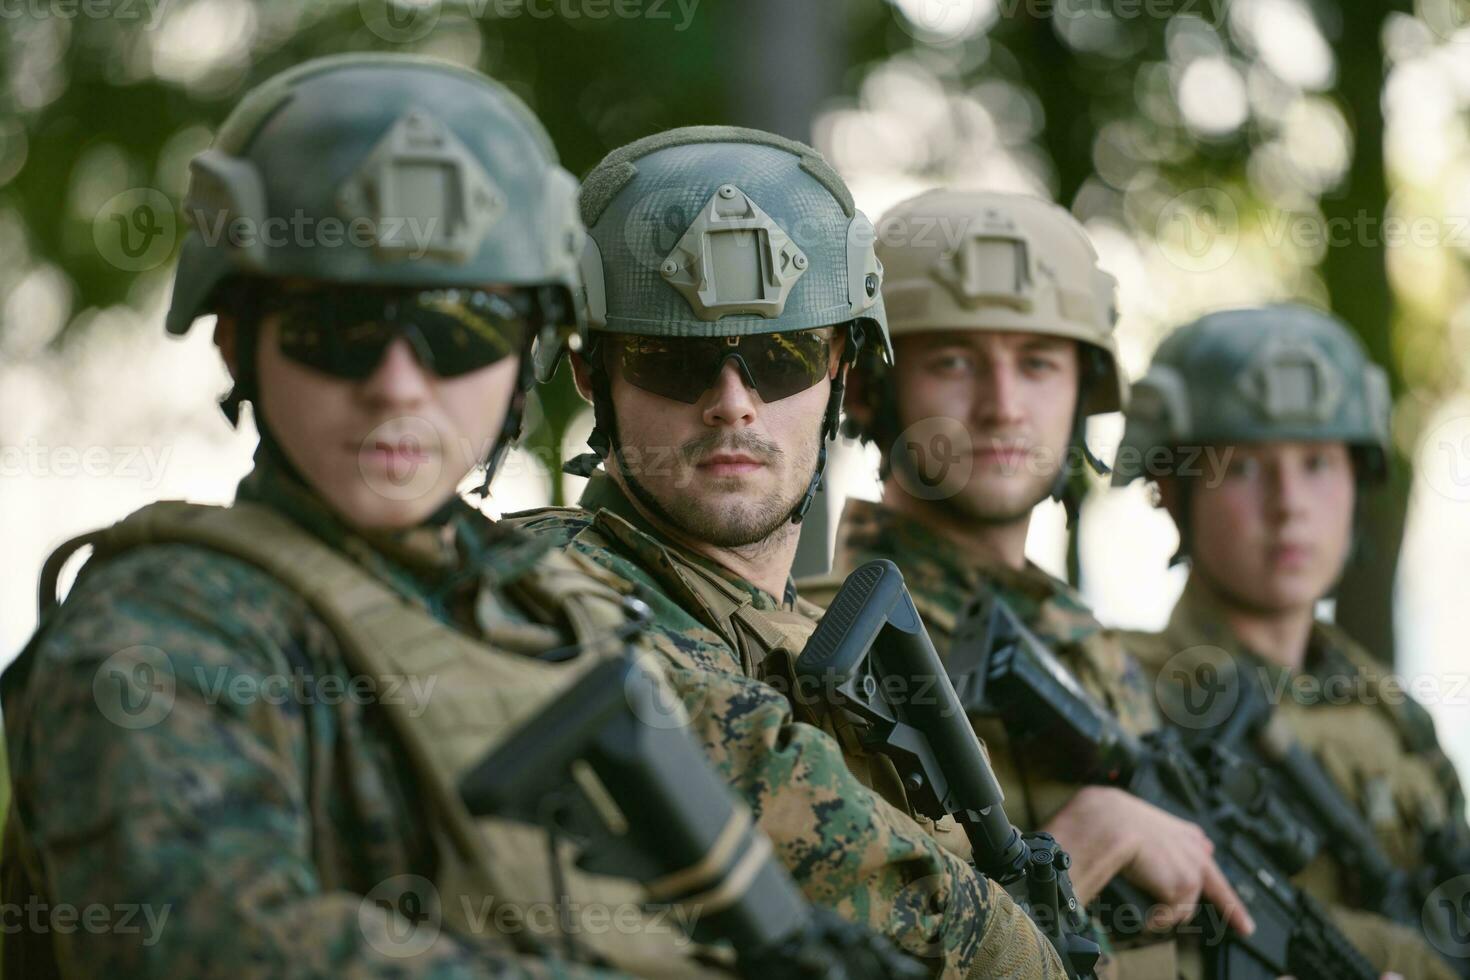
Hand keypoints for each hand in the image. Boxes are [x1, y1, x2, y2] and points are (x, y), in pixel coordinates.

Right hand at [1042, 786, 1254, 936]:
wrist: (1108, 823)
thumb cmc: (1112, 819)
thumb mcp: (1138, 822)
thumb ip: (1153, 839)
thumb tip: (1155, 857)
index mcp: (1184, 834)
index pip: (1206, 856)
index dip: (1214, 878)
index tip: (1228, 890)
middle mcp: (1196, 850)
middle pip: (1219, 888)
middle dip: (1233, 911)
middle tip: (1246, 928)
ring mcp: (1193, 869)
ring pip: (1183, 907)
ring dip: (1164, 912)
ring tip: (1144, 908)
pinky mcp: (1185, 887)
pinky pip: (1170, 916)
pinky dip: (1156, 918)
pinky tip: (1144, 912)